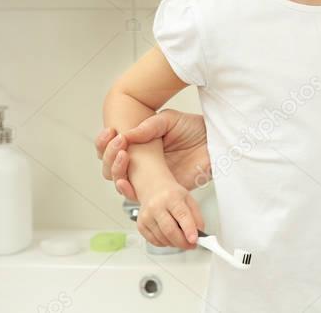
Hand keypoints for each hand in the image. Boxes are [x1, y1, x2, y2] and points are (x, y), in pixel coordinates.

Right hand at [95, 110, 209, 200]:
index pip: (112, 149)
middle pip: (111, 168)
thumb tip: (127, 134)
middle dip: (109, 157)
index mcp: (139, 146)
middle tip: (120, 145)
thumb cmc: (193, 129)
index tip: (110, 132)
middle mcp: (140, 164)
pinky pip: (142, 199)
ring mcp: (150, 179)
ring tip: (124, 158)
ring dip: (117, 174)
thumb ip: (149, 126)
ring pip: (122, 184)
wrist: (215, 141)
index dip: (105, 144)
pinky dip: (130, 192)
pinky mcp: (163, 192)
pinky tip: (126, 183)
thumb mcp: (170, 121)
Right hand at [135, 174, 204, 249]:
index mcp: (172, 197)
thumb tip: (200, 233)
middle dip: (183, 242)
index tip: (194, 240)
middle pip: (170, 230)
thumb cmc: (172, 195)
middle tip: (191, 245)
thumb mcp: (189, 200)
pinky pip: (154, 241)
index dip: (189, 229)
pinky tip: (170, 237)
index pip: (181, 215)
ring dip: (175, 243)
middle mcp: (156, 206)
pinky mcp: (140, 225)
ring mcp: (146, 216)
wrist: (154, 189)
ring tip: (181, 239)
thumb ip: (197, 216)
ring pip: (162, 238)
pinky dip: (165, 243)